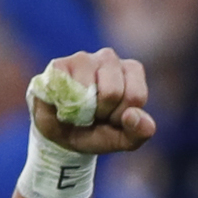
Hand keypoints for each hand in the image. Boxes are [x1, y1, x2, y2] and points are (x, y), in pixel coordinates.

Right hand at [28, 50, 156, 154]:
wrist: (62, 135)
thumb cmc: (96, 131)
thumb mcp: (122, 139)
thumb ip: (138, 133)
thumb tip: (138, 119)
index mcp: (132, 70)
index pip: (135, 95)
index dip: (121, 117)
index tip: (112, 118)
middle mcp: (109, 58)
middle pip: (112, 92)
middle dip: (102, 114)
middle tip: (95, 115)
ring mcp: (83, 58)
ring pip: (88, 90)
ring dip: (82, 111)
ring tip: (80, 109)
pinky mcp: (59, 65)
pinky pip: (66, 90)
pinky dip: (65, 107)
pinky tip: (64, 104)